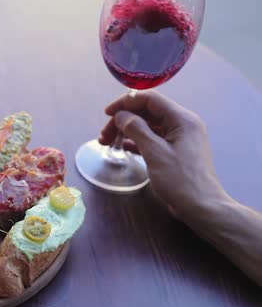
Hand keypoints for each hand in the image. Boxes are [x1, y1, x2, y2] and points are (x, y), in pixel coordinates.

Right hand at [99, 90, 230, 220]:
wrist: (201, 207)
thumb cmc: (180, 180)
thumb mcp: (155, 153)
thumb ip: (137, 129)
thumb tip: (121, 115)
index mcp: (181, 119)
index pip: (150, 99)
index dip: (126, 102)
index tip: (107, 113)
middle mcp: (182, 124)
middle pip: (147, 112)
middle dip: (123, 120)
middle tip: (104, 136)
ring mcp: (179, 138)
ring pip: (148, 126)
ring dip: (127, 131)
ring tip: (109, 142)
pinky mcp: (175, 151)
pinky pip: (152, 138)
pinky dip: (136, 141)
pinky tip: (123, 147)